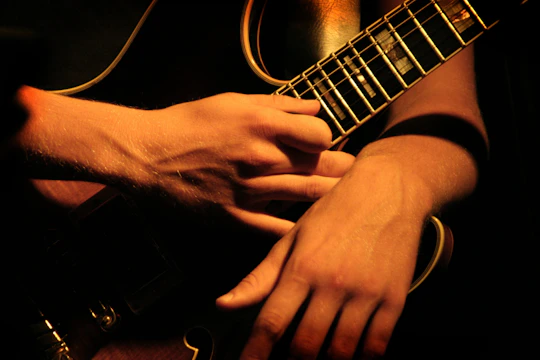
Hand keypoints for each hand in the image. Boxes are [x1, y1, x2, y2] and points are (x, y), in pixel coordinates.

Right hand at [133, 93, 354, 235]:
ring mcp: (250, 190)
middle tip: (351, 172)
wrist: (148, 155)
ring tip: (345, 195)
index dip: (326, 137)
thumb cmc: (189, 123)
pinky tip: (313, 229)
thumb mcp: (232, 101)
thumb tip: (315, 106)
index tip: (321, 142)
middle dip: (341, 168)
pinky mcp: (236, 216)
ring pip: (307, 195)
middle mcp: (261, 158)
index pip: (321, 134)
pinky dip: (299, 228)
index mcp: (262, 125)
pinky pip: (277, 228)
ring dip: (330, 194)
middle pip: (320, 165)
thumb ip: (278, 104)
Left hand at [216, 156, 433, 358]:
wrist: (386, 189)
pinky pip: (376, 345)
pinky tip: (351, 357)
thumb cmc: (335, 212)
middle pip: (304, 345)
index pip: (271, 323)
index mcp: (301, 267)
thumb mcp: (292, 238)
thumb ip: (260, 277)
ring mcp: (365, 292)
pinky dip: (362, 359)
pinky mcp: (394, 297)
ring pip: (341, 351)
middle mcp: (331, 283)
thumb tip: (224, 304)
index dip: (255, 354)